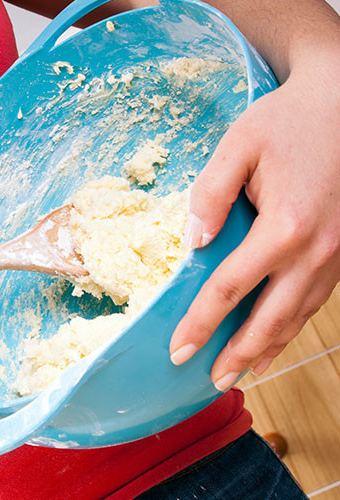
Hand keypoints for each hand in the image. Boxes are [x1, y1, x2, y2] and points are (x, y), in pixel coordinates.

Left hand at [168, 59, 339, 390]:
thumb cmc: (290, 120)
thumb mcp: (240, 144)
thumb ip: (210, 193)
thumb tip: (194, 243)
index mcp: (286, 226)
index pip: (230, 289)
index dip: (200, 323)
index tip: (177, 350)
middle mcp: (317, 251)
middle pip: (270, 318)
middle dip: (237, 353)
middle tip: (209, 380)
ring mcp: (338, 256)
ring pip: (298, 317)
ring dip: (267, 349)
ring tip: (240, 374)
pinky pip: (316, 301)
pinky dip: (292, 327)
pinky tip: (275, 340)